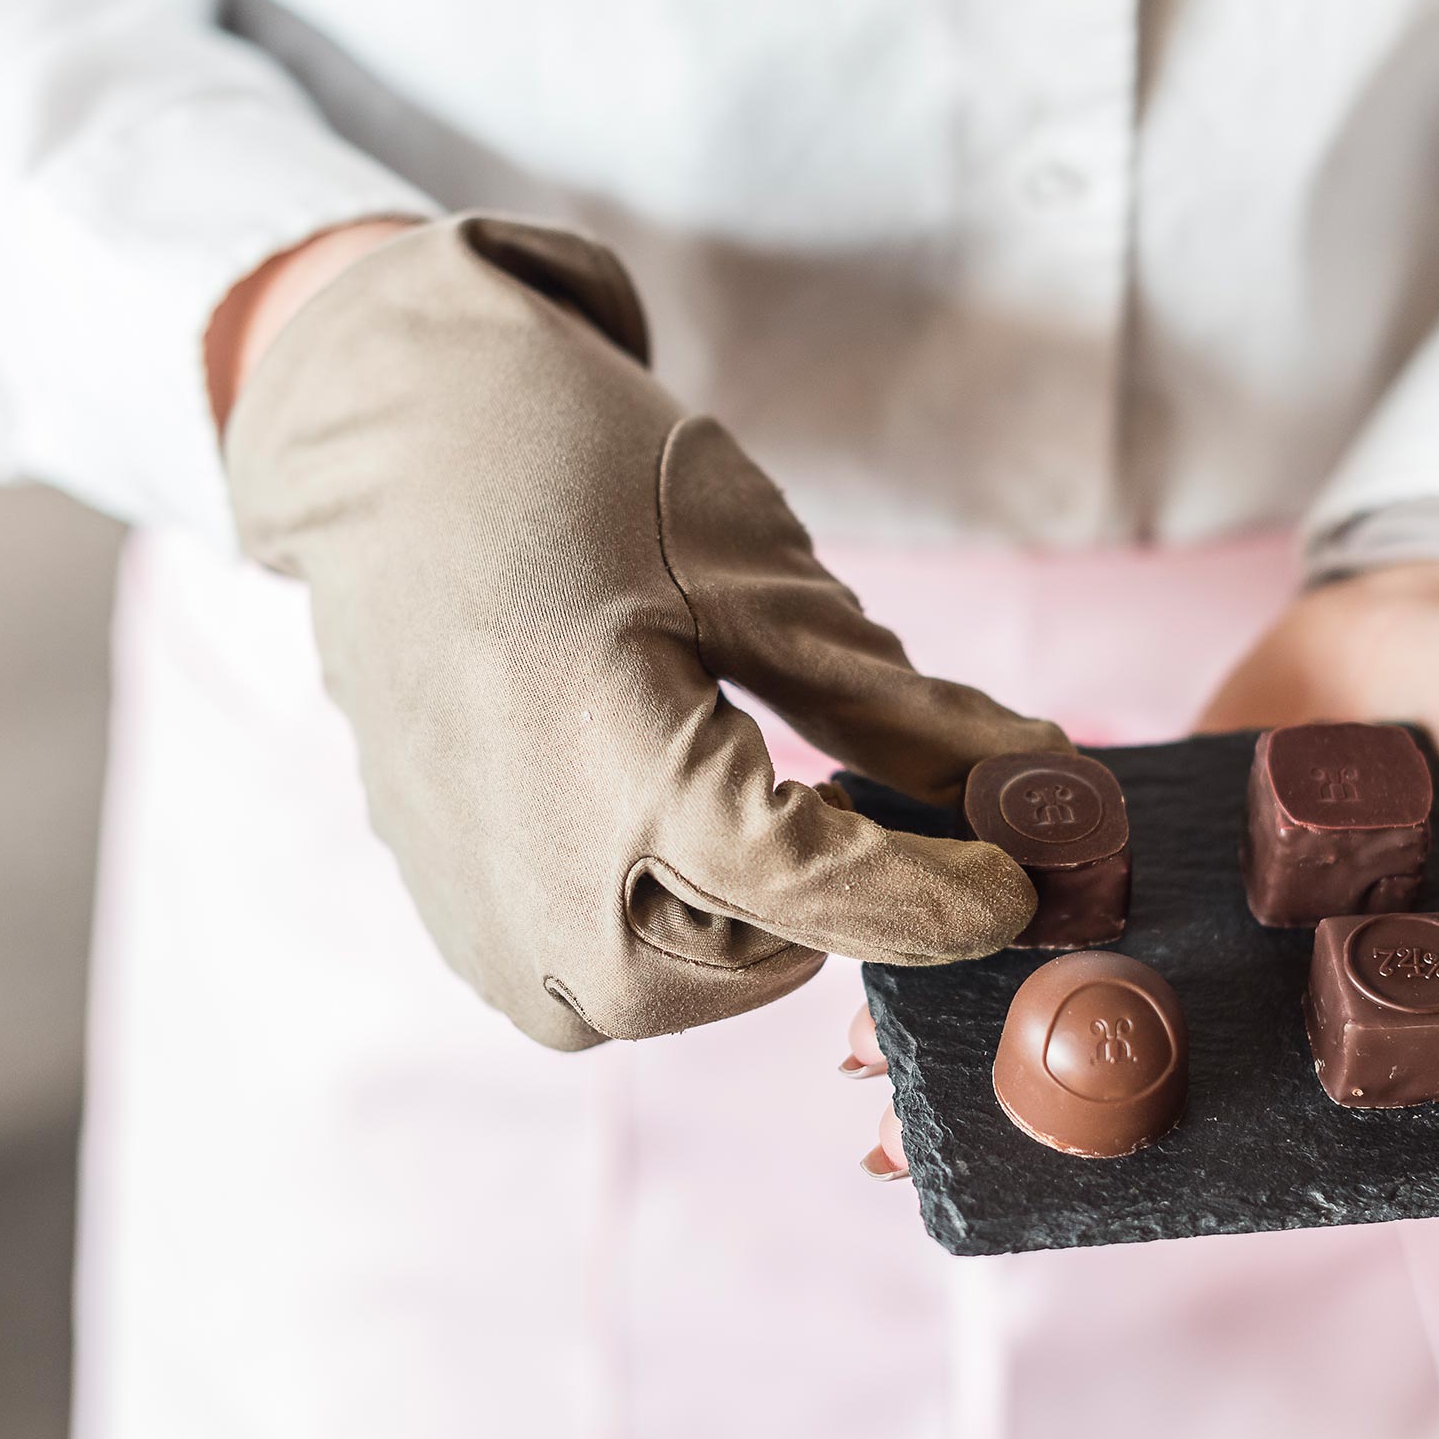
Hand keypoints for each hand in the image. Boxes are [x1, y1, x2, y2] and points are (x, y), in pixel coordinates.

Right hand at [221, 215, 1070, 1047]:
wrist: (396, 447)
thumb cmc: (578, 477)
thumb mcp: (758, 576)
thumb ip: (900, 708)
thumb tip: (1041, 782)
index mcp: (617, 773)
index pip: (825, 895)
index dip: (944, 897)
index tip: (1024, 881)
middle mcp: (532, 873)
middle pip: (750, 968)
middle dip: (827, 905)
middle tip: (848, 801)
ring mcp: (475, 902)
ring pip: (667, 991)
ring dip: (739, 923)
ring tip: (743, 796)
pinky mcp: (449, 906)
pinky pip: (581, 981)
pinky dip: (653, 922)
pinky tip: (658, 819)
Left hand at [850, 561, 1438, 1175]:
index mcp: (1378, 1019)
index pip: (1271, 1125)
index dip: (1168, 1174)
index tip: (1047, 1206)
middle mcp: (1277, 981)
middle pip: (1148, 1065)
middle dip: (1028, 1105)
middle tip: (896, 1142)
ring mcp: (1208, 901)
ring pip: (1086, 973)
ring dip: (981, 1011)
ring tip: (864, 1053)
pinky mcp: (1156, 818)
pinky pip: (1068, 866)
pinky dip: (986, 889)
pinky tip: (898, 907)